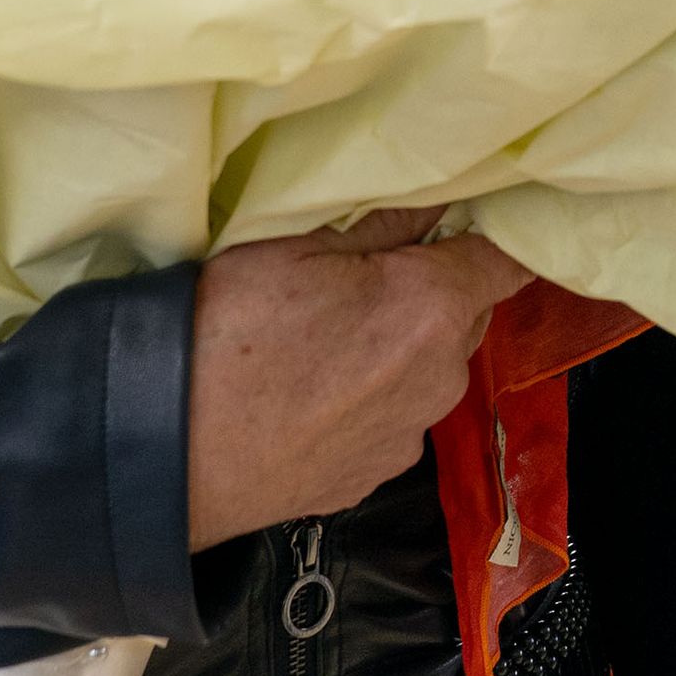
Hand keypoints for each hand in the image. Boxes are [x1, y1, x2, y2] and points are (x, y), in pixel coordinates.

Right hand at [182, 212, 533, 548]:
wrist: (166, 448)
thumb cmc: (226, 334)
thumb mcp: (297, 246)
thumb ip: (384, 222)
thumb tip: (438, 198)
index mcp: (433, 307)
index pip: (509, 262)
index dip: (498, 238)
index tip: (472, 228)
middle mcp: (440, 377)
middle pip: (466, 318)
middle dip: (434, 295)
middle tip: (363, 282)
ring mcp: (409, 435)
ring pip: (427, 374)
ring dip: (398, 354)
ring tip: (323, 345)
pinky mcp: (374, 477)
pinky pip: (391, 423)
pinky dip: (367, 406)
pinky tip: (310, 398)